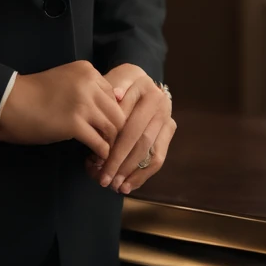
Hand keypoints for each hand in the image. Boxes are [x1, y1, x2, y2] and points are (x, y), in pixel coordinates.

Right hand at [0, 59, 126, 159]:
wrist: (9, 103)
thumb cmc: (33, 94)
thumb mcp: (65, 82)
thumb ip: (87, 90)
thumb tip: (108, 111)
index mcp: (87, 70)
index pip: (113, 95)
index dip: (110, 114)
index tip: (104, 127)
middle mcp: (89, 83)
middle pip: (118, 112)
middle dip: (115, 131)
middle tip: (108, 144)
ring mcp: (83, 103)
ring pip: (113, 128)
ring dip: (110, 144)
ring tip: (103, 153)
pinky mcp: (75, 124)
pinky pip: (100, 143)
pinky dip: (101, 153)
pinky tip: (95, 157)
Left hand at [84, 64, 175, 194]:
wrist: (138, 80)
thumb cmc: (119, 82)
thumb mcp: (112, 78)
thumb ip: (113, 86)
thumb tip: (115, 95)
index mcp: (144, 88)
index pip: (126, 119)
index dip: (111, 141)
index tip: (96, 159)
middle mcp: (160, 103)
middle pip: (138, 138)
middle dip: (120, 161)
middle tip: (104, 179)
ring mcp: (167, 118)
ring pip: (150, 151)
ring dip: (131, 172)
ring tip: (115, 186)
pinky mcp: (170, 130)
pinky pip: (159, 157)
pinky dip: (143, 175)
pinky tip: (128, 186)